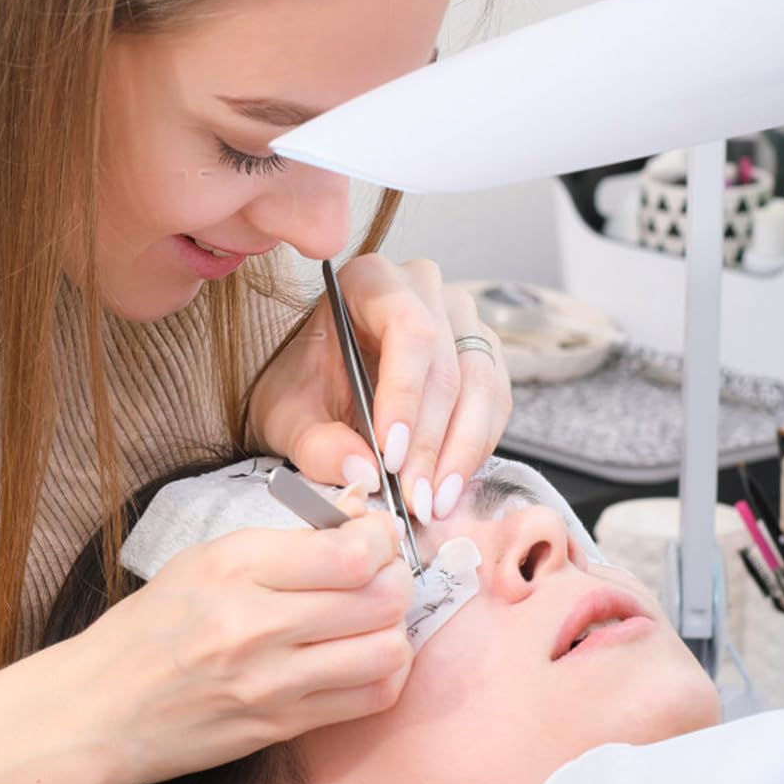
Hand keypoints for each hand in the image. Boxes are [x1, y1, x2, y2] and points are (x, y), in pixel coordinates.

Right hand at [72, 505, 413, 783]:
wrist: (96, 711)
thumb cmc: (146, 632)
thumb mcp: (201, 563)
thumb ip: (284, 542)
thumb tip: (357, 512)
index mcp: (233, 566)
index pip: (351, 549)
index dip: (381, 539)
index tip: (374, 538)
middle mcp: (254, 622)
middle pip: (380, 596)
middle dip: (397, 580)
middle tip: (382, 578)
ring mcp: (270, 681)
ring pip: (385, 650)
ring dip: (393, 631)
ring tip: (373, 623)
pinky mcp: (278, 727)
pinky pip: (367, 700)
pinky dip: (382, 675)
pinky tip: (362, 662)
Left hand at [244, 256, 511, 525]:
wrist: (317, 388)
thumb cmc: (301, 389)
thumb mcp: (287, 419)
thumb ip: (316, 444)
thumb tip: (361, 470)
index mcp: (370, 281)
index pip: (409, 330)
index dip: (406, 396)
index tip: (392, 455)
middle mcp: (424, 289)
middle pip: (448, 365)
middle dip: (432, 441)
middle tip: (414, 496)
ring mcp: (461, 320)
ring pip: (482, 386)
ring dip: (460, 452)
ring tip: (432, 502)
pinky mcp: (482, 355)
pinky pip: (495, 403)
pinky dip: (474, 449)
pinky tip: (447, 484)